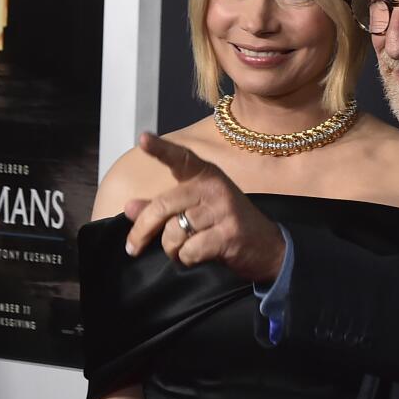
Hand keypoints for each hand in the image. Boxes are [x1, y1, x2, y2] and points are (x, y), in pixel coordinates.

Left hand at [124, 133, 285, 282]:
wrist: (269, 248)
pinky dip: (187, 259)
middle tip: (132, 247)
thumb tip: (129, 207)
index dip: (160, 149)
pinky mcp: (228, 234)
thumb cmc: (227, 226)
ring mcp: (223, 210)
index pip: (180, 158)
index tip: (143, 138)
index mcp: (206, 176)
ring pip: (174, 231)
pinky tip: (196, 258)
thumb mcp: (197, 211)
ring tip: (181, 252)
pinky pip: (190, 250)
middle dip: (142, 230)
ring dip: (171, 249)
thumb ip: (164, 208)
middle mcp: (214, 188)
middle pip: (163, 205)